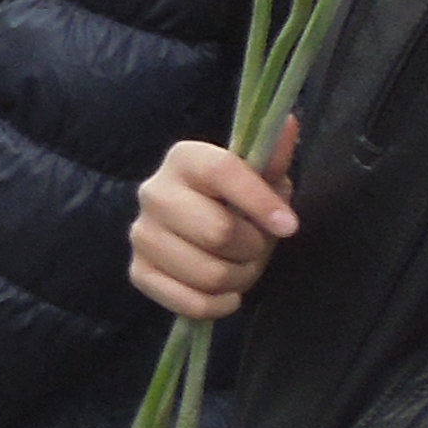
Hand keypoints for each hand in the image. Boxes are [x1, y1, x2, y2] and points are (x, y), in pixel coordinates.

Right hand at [132, 126, 298, 320]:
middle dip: (252, 248)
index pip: (222, 172)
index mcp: (184, 159)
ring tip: (242, 268)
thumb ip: (272, 156)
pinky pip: (189, 302)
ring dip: (239, 279)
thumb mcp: (259, 176)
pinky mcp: (138, 272)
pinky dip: (219, 305)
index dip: (259, 201)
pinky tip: (225, 293)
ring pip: (207, 273)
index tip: (289, 225)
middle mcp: (153, 192)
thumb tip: (290, 122)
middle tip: (258, 247)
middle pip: (217, 232)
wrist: (195, 231)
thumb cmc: (235, 202)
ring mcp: (141, 234)